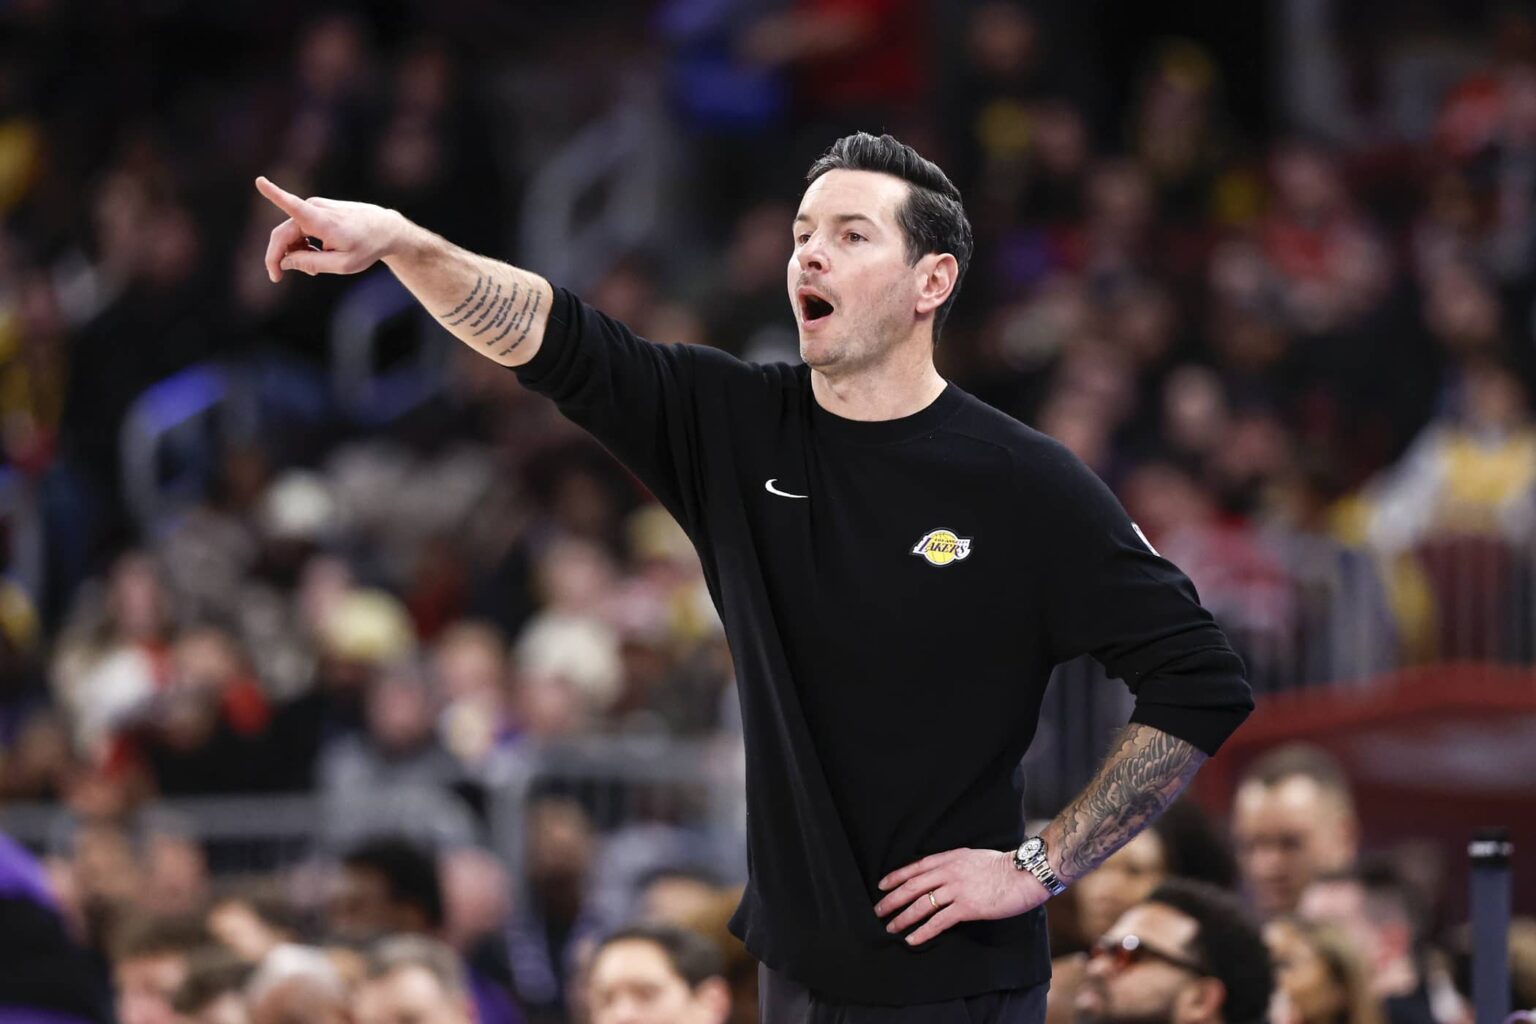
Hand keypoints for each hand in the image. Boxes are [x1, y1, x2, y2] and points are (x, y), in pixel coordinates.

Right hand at [255, 176, 407, 281]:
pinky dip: (301, 245)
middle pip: (282, 234)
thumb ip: (312, 263)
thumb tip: (285, 261)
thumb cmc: (367, 247)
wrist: (385, 229)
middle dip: (277, 256)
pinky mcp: (315, 209)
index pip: (294, 206)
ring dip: (294, 252)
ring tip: (313, 269)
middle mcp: (315, 208)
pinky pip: (297, 229)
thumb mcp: (343, 264)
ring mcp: (314, 206)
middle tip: (276, 277)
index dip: (275, 195)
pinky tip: (315, 255)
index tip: (260, 181)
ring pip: (289, 233)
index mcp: (322, 221)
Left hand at [874, 848, 1049, 945]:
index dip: (896, 877)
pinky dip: (923, 931)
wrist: (1024, 874)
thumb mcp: (972, 857)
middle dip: (892, 900)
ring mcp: (957, 889)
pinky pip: (939, 921)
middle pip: (912, 886)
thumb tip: (940, 873)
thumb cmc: (1003, 866)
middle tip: (878, 911)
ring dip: (903, 917)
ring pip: (921, 905)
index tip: (882, 886)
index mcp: (950, 858)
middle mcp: (949, 872)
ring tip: (891, 927)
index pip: (915, 867)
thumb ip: (954, 864)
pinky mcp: (967, 907)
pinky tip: (912, 939)